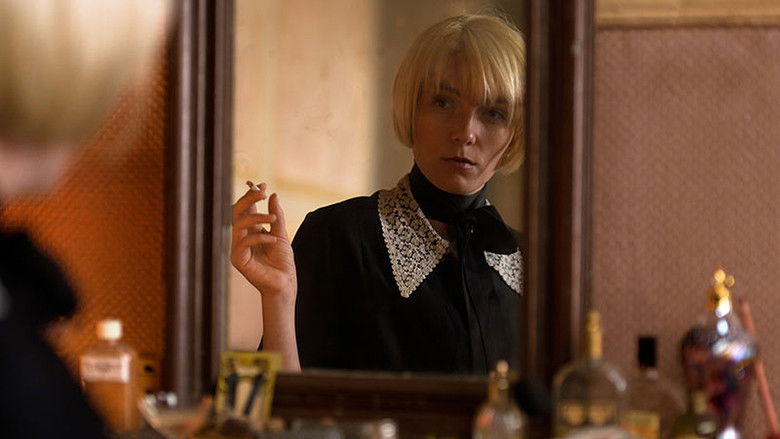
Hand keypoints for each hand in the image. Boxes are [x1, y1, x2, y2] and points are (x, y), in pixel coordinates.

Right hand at [231, 182, 296, 303]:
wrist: (284, 283)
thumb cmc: (282, 262)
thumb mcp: (281, 234)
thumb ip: (277, 216)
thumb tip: (272, 194)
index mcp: (250, 230)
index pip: (246, 208)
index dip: (252, 195)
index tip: (264, 185)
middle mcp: (241, 237)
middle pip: (237, 211)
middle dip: (248, 198)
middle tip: (262, 191)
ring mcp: (237, 248)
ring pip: (239, 224)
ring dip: (258, 217)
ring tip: (274, 220)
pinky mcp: (238, 259)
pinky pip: (243, 241)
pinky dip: (259, 237)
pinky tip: (273, 240)